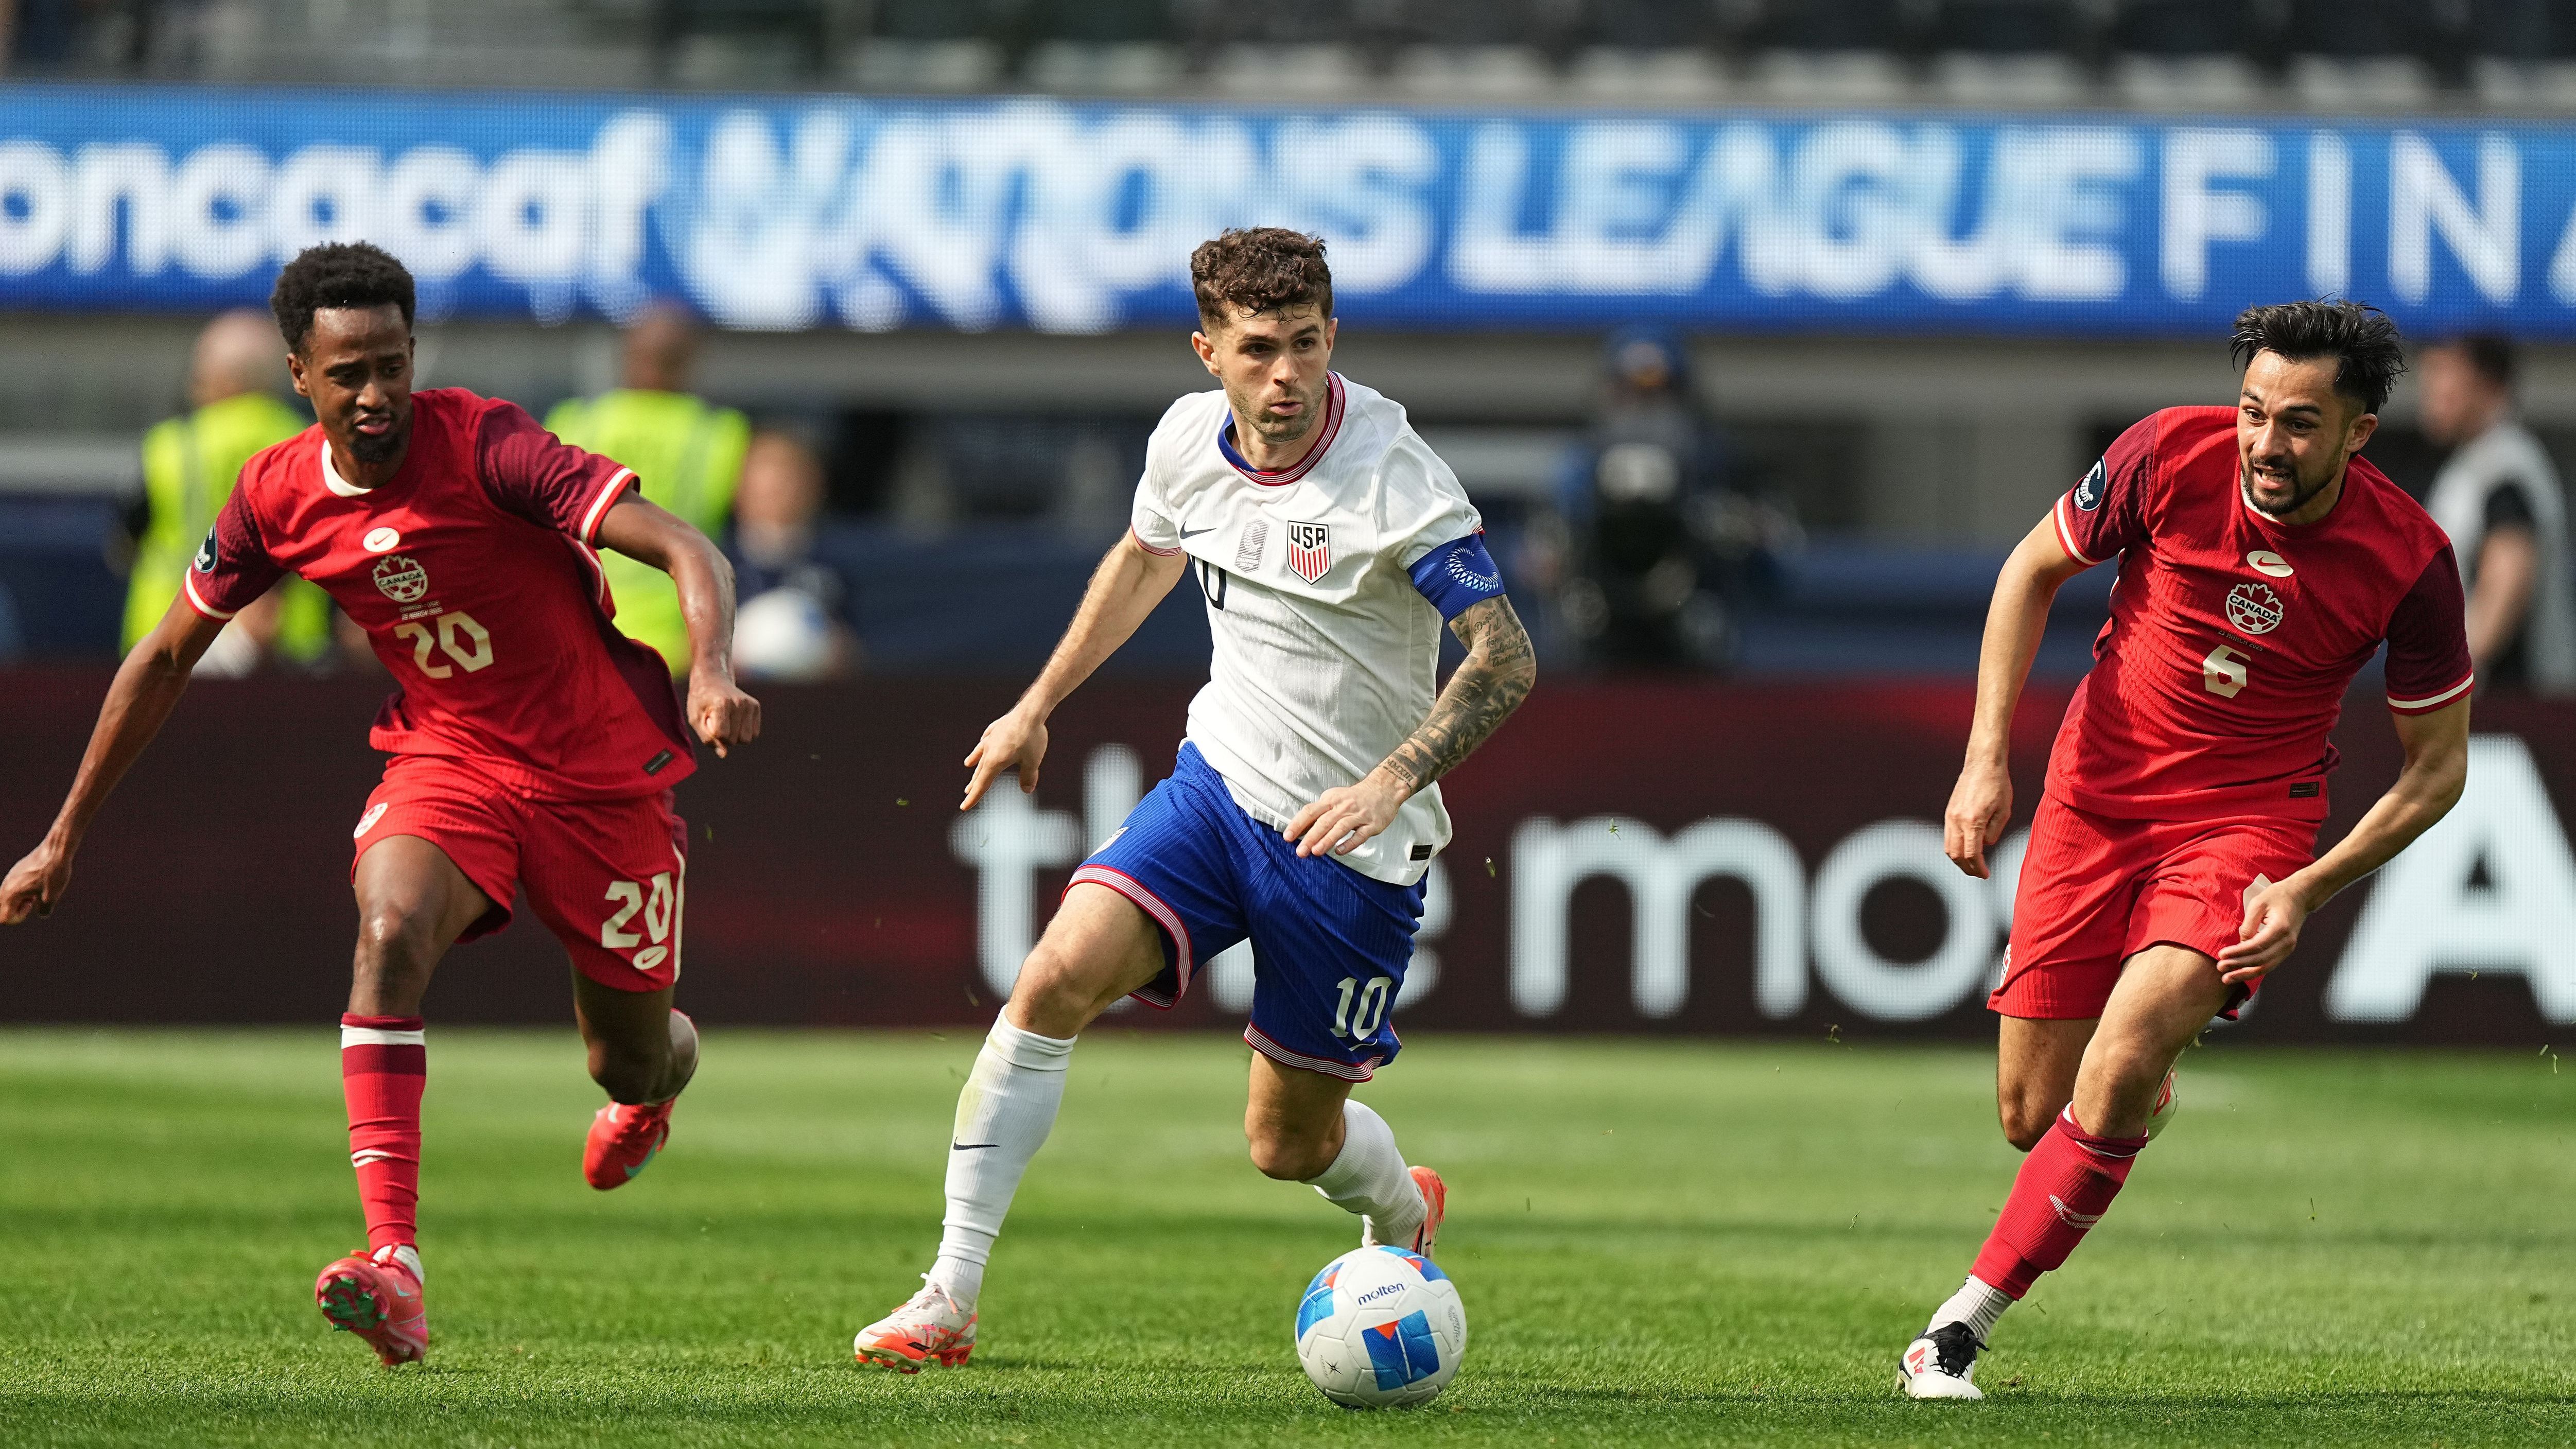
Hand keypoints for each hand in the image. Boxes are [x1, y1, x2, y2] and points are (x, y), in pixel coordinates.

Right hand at [1, 839, 71, 923]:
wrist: (55, 850)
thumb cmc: (53, 873)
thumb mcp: (52, 896)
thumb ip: (44, 910)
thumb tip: (42, 913)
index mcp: (11, 894)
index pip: (4, 918)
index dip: (17, 918)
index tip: (31, 906)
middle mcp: (6, 885)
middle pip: (3, 907)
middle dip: (16, 909)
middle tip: (32, 900)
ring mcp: (10, 877)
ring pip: (9, 896)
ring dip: (20, 899)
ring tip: (36, 891)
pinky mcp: (16, 871)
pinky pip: (14, 886)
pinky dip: (23, 890)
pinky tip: (38, 883)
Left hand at [687, 675, 761, 757]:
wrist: (712, 679)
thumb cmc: (700, 700)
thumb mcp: (695, 718)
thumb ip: (707, 737)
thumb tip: (724, 754)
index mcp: (722, 703)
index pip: (722, 735)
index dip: (713, 737)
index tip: (708, 725)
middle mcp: (739, 703)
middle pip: (734, 740)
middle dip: (724, 738)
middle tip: (716, 723)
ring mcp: (749, 704)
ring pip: (747, 739)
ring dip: (735, 737)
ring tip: (727, 724)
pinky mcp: (756, 706)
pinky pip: (754, 734)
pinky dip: (744, 733)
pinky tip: (735, 722)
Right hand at [962, 708, 1047, 810]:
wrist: (1030, 711)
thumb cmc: (1031, 738)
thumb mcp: (1032, 761)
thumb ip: (1028, 777)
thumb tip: (1027, 790)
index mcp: (995, 762)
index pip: (982, 784)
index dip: (973, 798)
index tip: (964, 807)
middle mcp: (989, 750)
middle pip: (980, 770)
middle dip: (975, 783)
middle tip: (967, 792)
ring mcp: (992, 737)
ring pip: (981, 753)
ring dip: (976, 761)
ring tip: (968, 765)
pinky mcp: (997, 727)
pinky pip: (988, 738)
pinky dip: (985, 743)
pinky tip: (984, 742)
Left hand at [1285, 769, 1406, 858]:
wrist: (1384, 788)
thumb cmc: (1354, 798)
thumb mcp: (1333, 799)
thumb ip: (1318, 814)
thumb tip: (1298, 831)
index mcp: (1331, 800)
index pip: (1310, 811)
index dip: (1298, 824)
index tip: (1287, 837)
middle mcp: (1343, 806)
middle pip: (1324, 821)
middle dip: (1310, 837)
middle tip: (1300, 851)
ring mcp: (1358, 815)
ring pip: (1340, 828)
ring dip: (1327, 840)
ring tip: (1316, 851)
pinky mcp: (1372, 824)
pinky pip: (1360, 835)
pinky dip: (1349, 843)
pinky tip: (1339, 851)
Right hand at [1943, 757, 2012, 878]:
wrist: (1983, 763)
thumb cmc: (1998, 785)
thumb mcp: (2004, 811)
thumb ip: (1993, 832)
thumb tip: (1984, 846)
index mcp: (1973, 821)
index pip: (1972, 854)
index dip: (1979, 868)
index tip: (1986, 875)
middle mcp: (1957, 820)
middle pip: (1956, 855)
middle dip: (1968, 868)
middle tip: (1980, 873)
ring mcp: (1950, 815)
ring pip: (1948, 847)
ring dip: (1959, 860)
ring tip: (1972, 865)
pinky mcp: (1948, 811)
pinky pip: (1948, 836)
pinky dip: (1955, 847)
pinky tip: (1966, 849)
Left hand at [2217, 876, 2311, 982]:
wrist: (2300, 896)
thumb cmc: (2277, 896)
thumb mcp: (2258, 903)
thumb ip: (2248, 925)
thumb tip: (2240, 943)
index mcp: (2280, 928)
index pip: (2256, 946)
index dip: (2238, 953)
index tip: (2221, 955)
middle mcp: (2287, 941)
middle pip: (2260, 960)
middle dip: (2238, 966)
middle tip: (2220, 967)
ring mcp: (2288, 948)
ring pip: (2266, 967)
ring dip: (2245, 974)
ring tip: (2227, 978)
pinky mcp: (2286, 950)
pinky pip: (2269, 964)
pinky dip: (2254, 970)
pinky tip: (2240, 973)